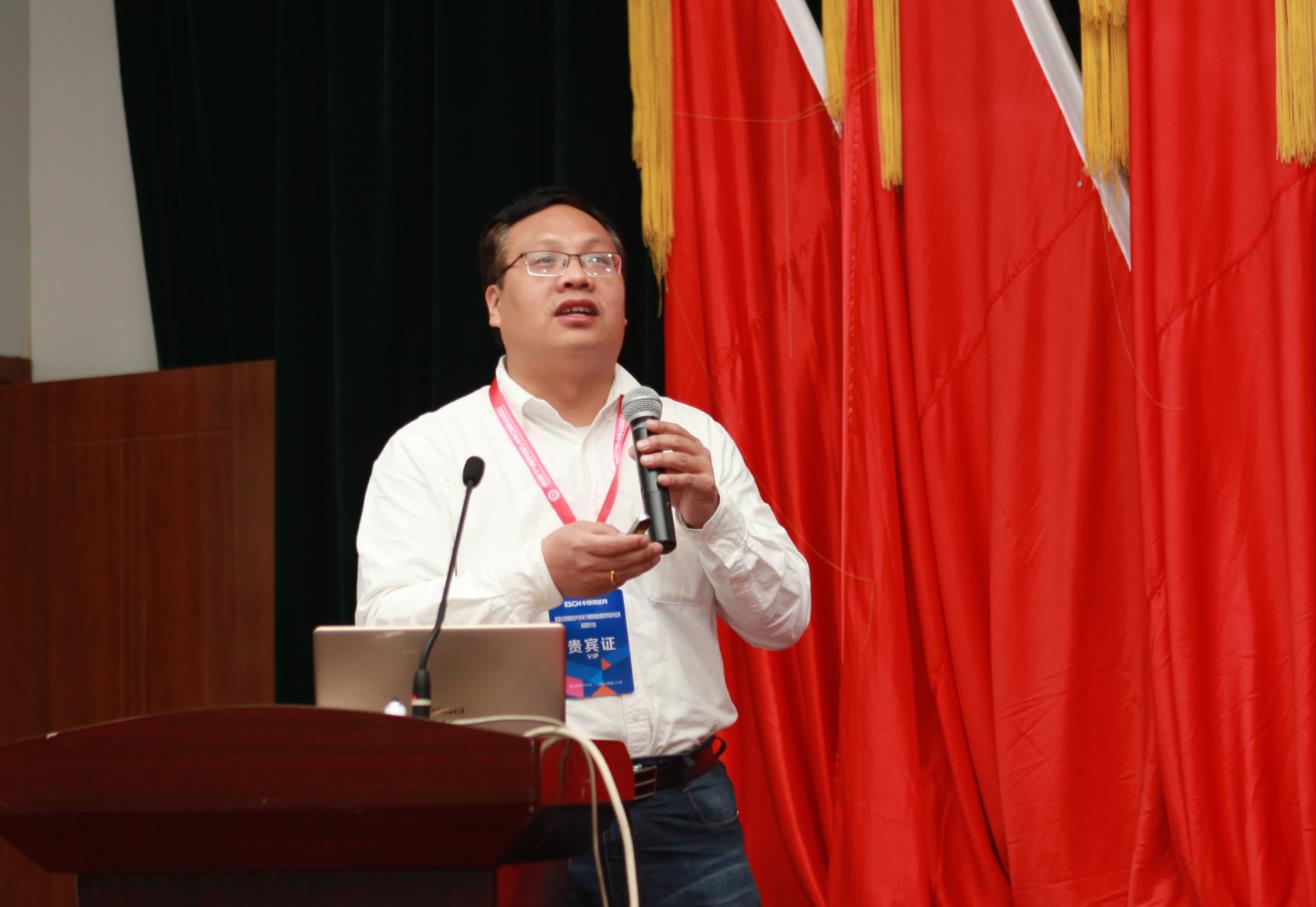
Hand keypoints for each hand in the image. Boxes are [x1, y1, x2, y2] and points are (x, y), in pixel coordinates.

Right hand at [542, 521, 663, 596]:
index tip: (646, 539)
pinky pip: (617, 583)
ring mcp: (592, 580)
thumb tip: (625, 535)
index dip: (633, 543)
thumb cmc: (560, 545)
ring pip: (623, 574)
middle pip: (623, 561)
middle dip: (643, 554)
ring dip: (642, 566)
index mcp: (585, 546)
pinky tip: (638, 568)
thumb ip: (603, 530)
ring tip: (654, 558)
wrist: (542, 571)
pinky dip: (629, 575)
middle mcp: (589, 565)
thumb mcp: (579, 528)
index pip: (615, 545)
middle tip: (657, 548)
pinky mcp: (594, 591)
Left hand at [634, 419, 719, 528]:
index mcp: (692, 445)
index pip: (677, 431)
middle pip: (679, 442)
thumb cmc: (684, 486)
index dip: (662, 426)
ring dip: (661, 459)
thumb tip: (633, 450)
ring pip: (682, 459)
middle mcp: (700, 454)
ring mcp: (704, 469)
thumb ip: (653, 458)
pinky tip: (661, 479)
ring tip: (646, 461)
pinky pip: (688, 480)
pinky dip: (673, 479)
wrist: (701, 508)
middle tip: (641, 446)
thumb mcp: (667, 470)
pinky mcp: (705, 485)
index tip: (648, 425)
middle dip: (658, 442)